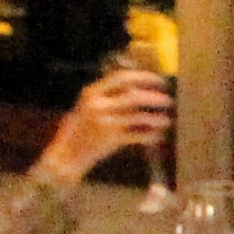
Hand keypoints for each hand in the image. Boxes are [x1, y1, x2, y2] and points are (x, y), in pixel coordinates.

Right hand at [37, 64, 174, 181]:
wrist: (66, 156)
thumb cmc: (78, 131)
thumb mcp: (86, 106)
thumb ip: (105, 96)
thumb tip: (133, 88)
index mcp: (91, 93)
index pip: (121, 78)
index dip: (143, 77)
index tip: (158, 80)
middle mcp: (98, 105)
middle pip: (133, 96)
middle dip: (154, 97)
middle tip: (167, 100)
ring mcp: (105, 123)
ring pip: (138, 116)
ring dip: (156, 118)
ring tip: (167, 120)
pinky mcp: (111, 140)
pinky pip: (137, 136)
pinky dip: (150, 135)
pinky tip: (158, 136)